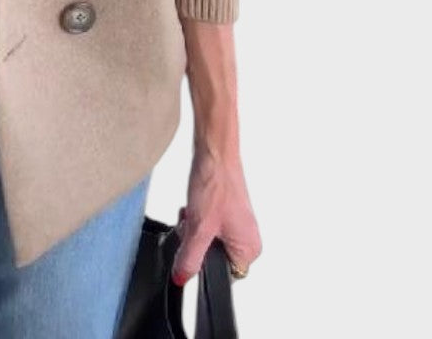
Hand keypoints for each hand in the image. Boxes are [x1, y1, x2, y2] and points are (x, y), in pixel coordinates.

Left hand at [171, 145, 261, 285]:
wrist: (214, 151)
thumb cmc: (216, 184)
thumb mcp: (198, 228)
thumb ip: (190, 258)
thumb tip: (181, 279)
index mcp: (249, 249)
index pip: (223, 275)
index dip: (203, 262)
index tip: (193, 247)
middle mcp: (248, 238)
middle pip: (213, 256)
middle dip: (196, 242)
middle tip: (192, 225)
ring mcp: (238, 224)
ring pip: (207, 239)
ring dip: (194, 228)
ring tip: (193, 211)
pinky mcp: (227, 211)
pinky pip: (207, 224)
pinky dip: (196, 217)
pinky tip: (192, 205)